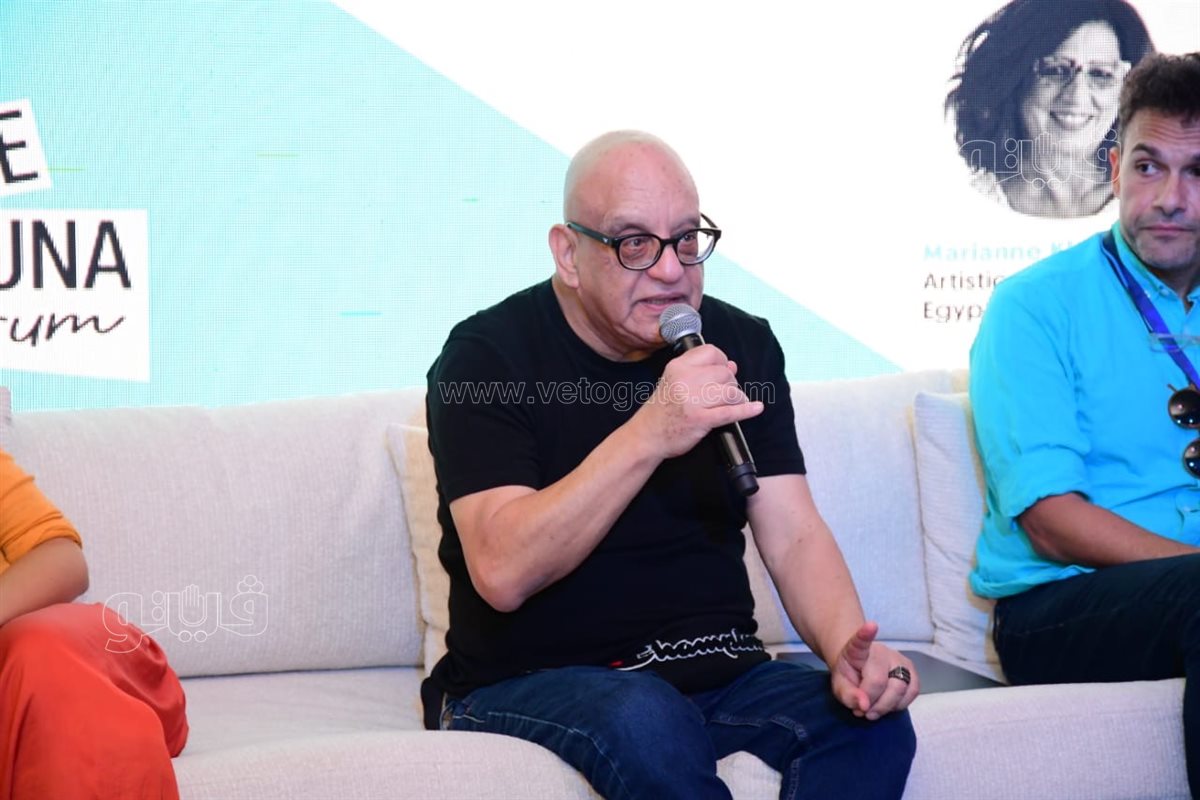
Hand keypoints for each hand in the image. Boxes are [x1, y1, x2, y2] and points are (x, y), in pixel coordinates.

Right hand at [631, 344, 762, 459]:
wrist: (646, 435)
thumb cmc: (662, 410)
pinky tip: (756, 408)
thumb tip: (732, 366)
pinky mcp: (700, 420)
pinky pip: (731, 412)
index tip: (723, 371)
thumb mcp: (675, 382)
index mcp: (677, 367)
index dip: (722, 361)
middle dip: (731, 383)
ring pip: (730, 391)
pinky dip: (747, 410)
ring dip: (737, 398)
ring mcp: (692, 401)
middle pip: (724, 373)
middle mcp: (684, 380)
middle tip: (726, 393)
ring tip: (734, 403)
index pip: (711, 352)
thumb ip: (701, 372)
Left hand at [830, 621, 919, 719]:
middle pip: (880, 681)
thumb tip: (864, 705)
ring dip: (885, 707)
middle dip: (871, 702)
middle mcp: (881, 651)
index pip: (861, 641)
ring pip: (900, 689)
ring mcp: (899, 659)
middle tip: (862, 711)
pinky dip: (899, 704)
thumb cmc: (850, 676)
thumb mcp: (840, 687)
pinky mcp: (912, 670)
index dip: (866, 634)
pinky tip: (887, 704)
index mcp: (857, 650)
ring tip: (872, 710)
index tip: (871, 625)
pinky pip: (912, 692)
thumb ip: (848, 696)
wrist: (861, 669)